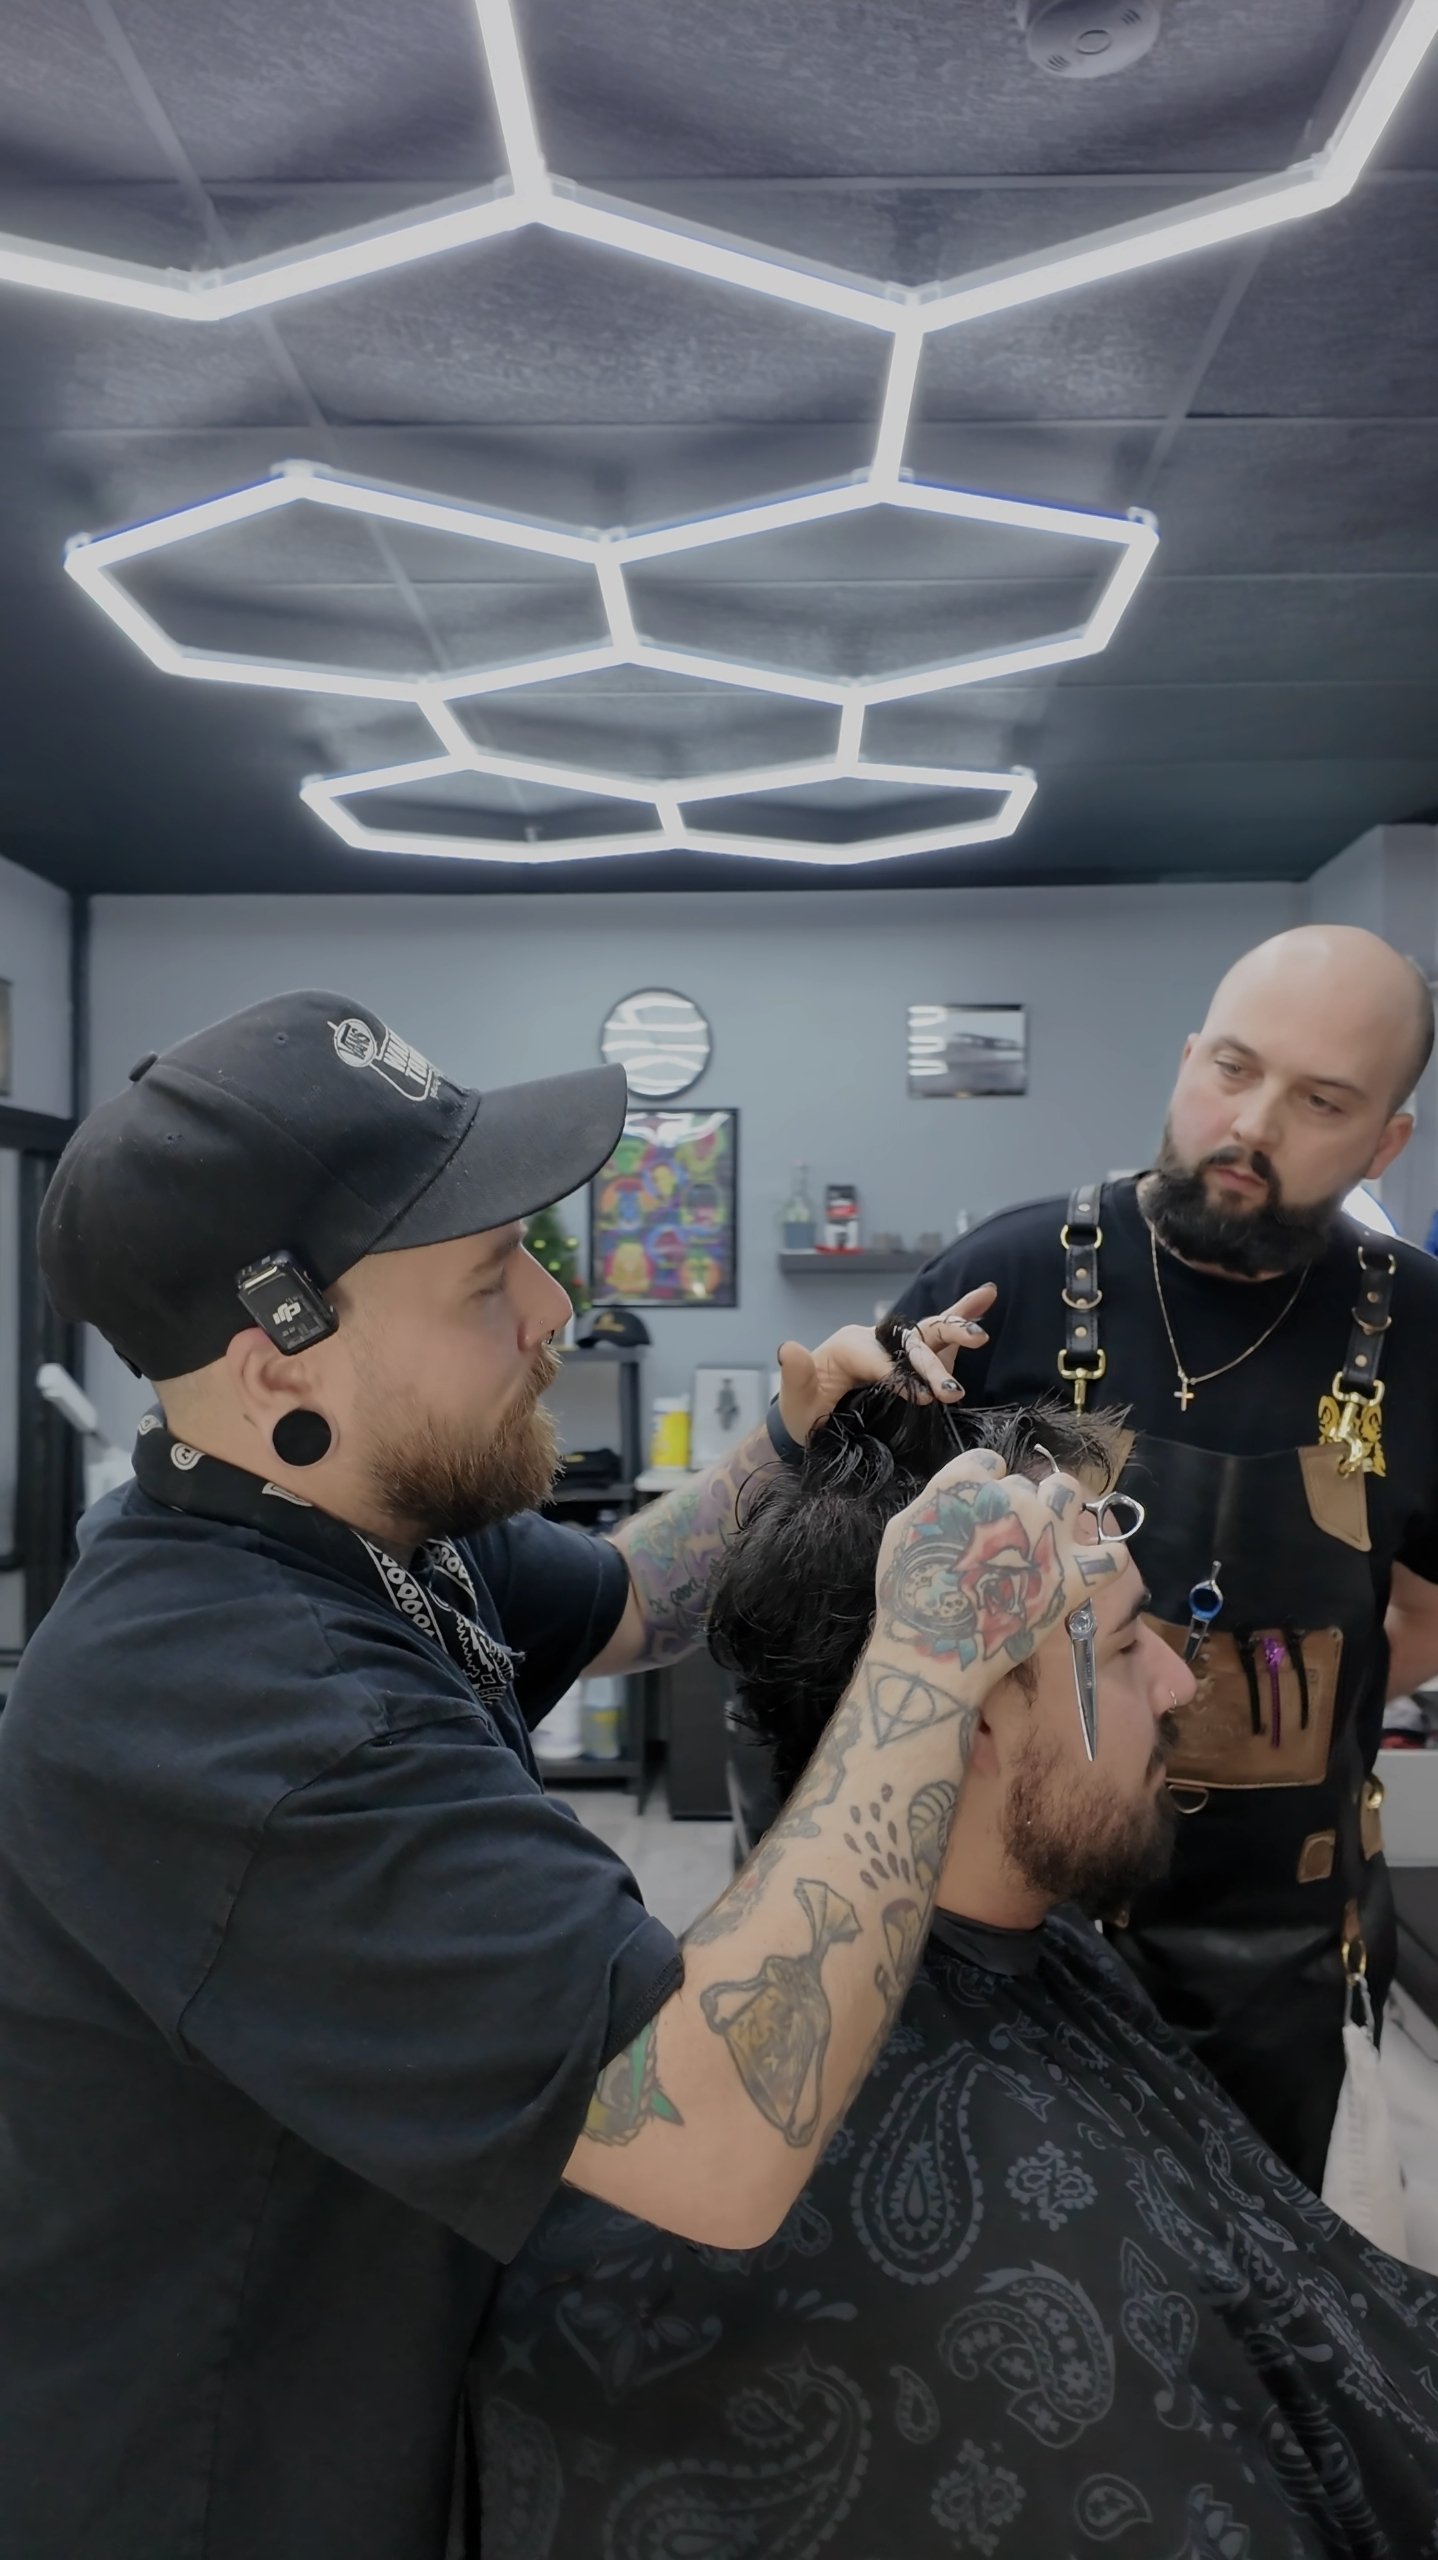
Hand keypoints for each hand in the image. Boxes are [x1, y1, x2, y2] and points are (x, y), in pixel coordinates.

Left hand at [775, 1285, 994, 1444]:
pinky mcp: (911, 1358)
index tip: (921, 1399)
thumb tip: (789, 1348)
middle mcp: (875, 1340)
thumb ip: (796, 1375)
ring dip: (956, 1330)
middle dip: (931, 1363)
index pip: (879, 1359)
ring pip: (929, 1333)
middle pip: (908, 1343)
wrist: (814, 1423)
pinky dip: (963, 1318)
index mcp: (848, 1346)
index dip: (900, 1378)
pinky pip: (939, 1338)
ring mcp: (895, 1348)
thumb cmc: (804, 1411)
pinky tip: (986, 1302)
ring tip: (981, 1334)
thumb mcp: (795, 1398)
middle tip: (951, 1389)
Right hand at [867, 1447, 1118, 1703]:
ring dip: (1062, 1509)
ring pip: (1072, 1494)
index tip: (978, 1514)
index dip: (984, 1486)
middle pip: (1028, 1482)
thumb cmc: (909, 1595)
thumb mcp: (903, 1529)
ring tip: (1049, 1536)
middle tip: (1006, 1540)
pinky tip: (1088, 1566)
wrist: (937, 1652)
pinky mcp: (1075, 1577)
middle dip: (1020, 1503)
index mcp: (968, 1485)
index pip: (989, 1463)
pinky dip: (1104, 1557)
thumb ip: (937, 1498)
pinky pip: (1112, 1554)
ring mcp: (1049, 1536)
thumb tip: (963, 1492)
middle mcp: (1015, 1498)